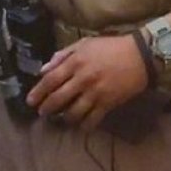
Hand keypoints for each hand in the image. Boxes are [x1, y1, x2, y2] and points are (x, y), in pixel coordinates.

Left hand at [26, 35, 148, 128]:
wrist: (140, 56)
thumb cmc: (111, 47)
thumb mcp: (85, 44)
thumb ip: (63, 55)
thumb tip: (44, 69)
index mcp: (76, 62)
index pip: (51, 80)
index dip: (38, 92)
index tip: (30, 101)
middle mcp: (83, 79)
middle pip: (58, 98)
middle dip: (47, 108)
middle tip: (42, 113)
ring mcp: (96, 93)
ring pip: (74, 112)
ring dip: (64, 118)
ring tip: (61, 119)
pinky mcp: (108, 103)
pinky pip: (92, 119)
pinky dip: (84, 125)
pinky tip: (80, 126)